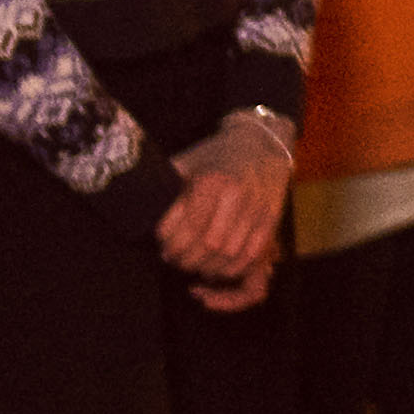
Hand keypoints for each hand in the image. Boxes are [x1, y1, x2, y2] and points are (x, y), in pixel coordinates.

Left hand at [148, 115, 293, 306]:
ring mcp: (258, 209)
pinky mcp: (271, 221)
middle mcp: (238, 195)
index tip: (161, 243)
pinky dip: (230, 268)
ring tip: (190, 263)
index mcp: (214, 180)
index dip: (172, 242)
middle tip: (172, 258)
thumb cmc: (215, 157)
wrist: (261, 145)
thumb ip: (168, 189)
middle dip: (186, 258)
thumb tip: (142, 213)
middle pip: (209, 244)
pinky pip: (250, 256)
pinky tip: (214, 266)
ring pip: (229, 254)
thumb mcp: (188, 163)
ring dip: (205, 266)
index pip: (190, 225)